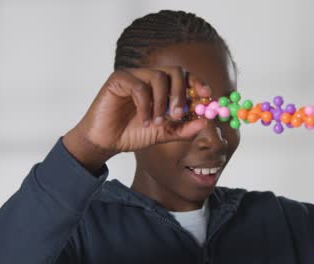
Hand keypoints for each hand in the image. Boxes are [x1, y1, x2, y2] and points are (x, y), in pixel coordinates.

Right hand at [63, 67, 210, 173]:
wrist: (106, 142)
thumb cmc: (133, 134)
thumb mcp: (164, 134)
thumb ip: (184, 129)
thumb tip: (206, 122)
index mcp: (162, 87)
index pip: (185, 76)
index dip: (198, 83)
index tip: (207, 96)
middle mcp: (150, 77)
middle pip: (175, 71)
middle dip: (182, 92)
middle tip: (180, 114)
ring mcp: (134, 76)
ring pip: (158, 77)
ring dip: (162, 103)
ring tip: (157, 122)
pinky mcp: (118, 79)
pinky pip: (139, 86)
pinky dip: (145, 105)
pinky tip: (144, 120)